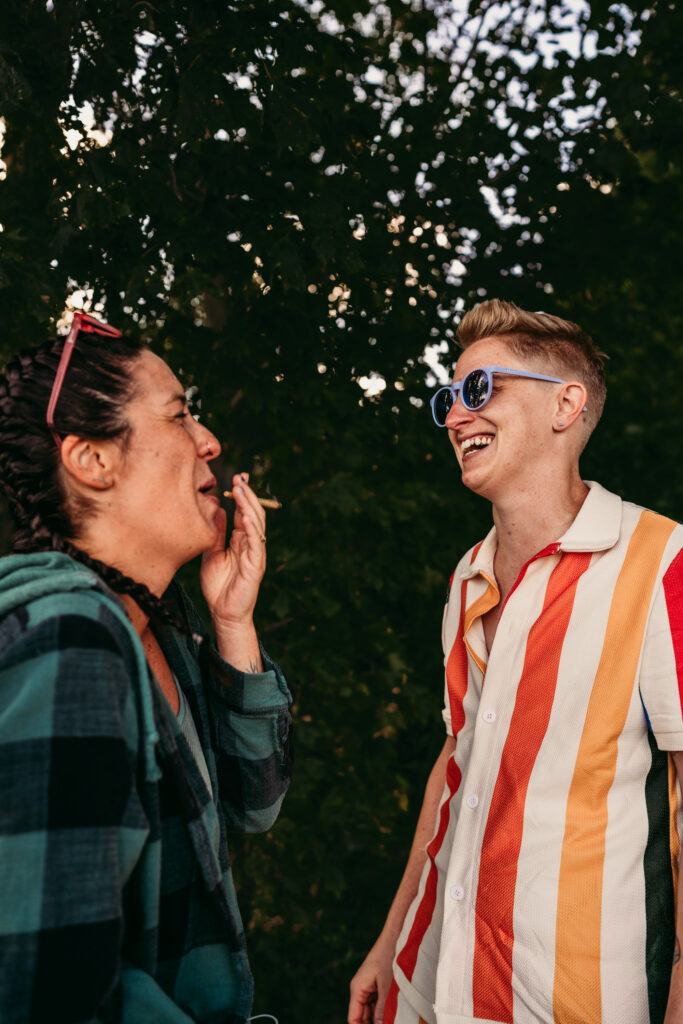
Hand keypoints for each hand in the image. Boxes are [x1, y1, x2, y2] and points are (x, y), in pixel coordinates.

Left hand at [200, 473, 266, 630]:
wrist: (223, 613)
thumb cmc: (218, 585)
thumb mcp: (210, 552)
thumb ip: (216, 533)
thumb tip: (216, 508)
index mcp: (241, 540)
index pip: (244, 512)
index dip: (241, 495)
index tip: (236, 478)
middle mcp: (251, 543)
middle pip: (253, 513)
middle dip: (248, 494)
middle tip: (240, 477)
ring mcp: (255, 553)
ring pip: (257, 523)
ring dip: (250, 505)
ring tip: (241, 489)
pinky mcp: (256, 565)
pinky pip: (257, 542)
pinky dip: (253, 527)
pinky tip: (245, 515)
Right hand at [348, 937, 394, 1023]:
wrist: (397, 936)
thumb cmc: (390, 957)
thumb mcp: (387, 987)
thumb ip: (382, 1009)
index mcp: (357, 989)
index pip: (353, 1018)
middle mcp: (361, 989)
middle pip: (362, 1016)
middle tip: (388, 1023)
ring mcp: (370, 987)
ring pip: (371, 1011)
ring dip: (379, 1019)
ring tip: (392, 1020)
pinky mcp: (378, 985)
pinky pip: (378, 1003)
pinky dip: (384, 1011)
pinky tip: (393, 1015)